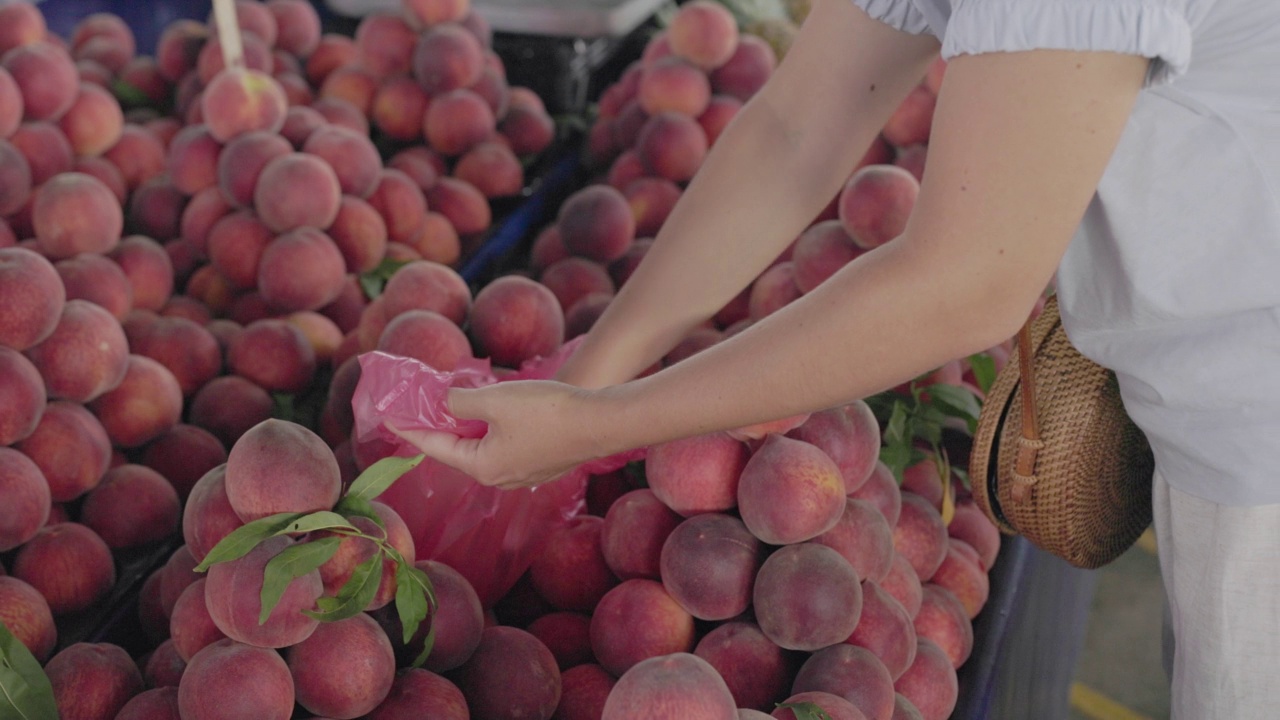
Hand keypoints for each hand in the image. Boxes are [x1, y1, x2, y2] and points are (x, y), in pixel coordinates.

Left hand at [385, 380, 608, 489]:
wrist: (602, 422)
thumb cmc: (548, 412)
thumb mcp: (495, 400)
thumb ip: (460, 402)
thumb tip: (443, 403)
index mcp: (483, 467)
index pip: (434, 448)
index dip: (409, 429)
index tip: (389, 417)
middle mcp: (500, 477)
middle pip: (459, 449)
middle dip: (441, 425)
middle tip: (424, 402)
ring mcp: (524, 472)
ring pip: (484, 447)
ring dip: (469, 425)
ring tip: (457, 401)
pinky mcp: (542, 462)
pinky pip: (505, 445)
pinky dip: (492, 428)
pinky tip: (494, 409)